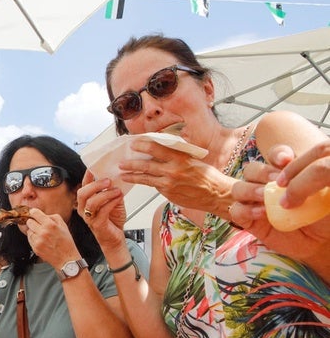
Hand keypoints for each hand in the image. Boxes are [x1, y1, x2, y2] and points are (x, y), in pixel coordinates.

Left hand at [23, 207, 79, 270]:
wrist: (66, 258)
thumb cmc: (66, 242)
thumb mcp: (63, 225)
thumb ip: (52, 217)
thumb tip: (42, 214)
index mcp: (50, 225)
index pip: (35, 213)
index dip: (33, 212)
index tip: (33, 213)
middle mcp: (43, 232)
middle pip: (29, 222)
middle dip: (33, 222)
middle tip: (38, 225)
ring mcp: (38, 241)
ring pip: (28, 231)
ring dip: (33, 231)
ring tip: (42, 235)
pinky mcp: (35, 248)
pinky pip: (29, 239)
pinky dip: (33, 238)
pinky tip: (41, 240)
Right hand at [77, 173, 126, 251]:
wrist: (115, 238)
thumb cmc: (112, 219)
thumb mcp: (112, 200)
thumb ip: (111, 190)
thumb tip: (116, 176)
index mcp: (85, 201)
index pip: (84, 185)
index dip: (88, 175)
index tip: (95, 167)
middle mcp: (83, 209)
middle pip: (83, 193)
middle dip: (96, 185)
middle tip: (108, 180)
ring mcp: (89, 218)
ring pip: (91, 202)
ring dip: (105, 194)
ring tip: (116, 190)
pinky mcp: (97, 225)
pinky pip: (102, 212)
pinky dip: (111, 203)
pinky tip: (118, 198)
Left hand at [118, 140, 234, 214]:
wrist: (216, 194)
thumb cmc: (207, 176)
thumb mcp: (193, 159)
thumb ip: (177, 154)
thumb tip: (160, 148)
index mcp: (180, 157)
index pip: (156, 148)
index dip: (142, 145)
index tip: (134, 143)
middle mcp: (173, 170)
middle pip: (146, 164)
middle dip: (131, 162)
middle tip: (122, 161)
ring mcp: (169, 183)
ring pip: (145, 177)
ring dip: (132, 174)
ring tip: (122, 172)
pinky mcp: (168, 193)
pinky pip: (152, 185)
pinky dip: (142, 182)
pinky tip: (133, 180)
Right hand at [230, 140, 329, 263]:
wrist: (320, 241)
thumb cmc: (323, 214)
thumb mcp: (322, 192)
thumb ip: (310, 177)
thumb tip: (298, 168)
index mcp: (284, 173)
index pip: (275, 155)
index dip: (277, 154)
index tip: (287, 161)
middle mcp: (266, 185)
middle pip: (251, 169)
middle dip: (262, 172)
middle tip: (275, 180)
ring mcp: (255, 203)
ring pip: (238, 188)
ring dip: (249, 189)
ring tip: (264, 196)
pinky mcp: (249, 221)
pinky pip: (235, 211)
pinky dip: (245, 210)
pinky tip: (262, 213)